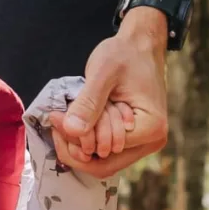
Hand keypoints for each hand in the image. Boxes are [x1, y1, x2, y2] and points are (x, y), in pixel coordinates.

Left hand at [50, 6, 170, 177]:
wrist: (141, 44)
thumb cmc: (125, 53)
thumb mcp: (102, 73)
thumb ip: (88, 103)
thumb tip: (71, 130)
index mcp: (150, 128)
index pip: (105, 152)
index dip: (76, 142)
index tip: (55, 117)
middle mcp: (152, 141)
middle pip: (104, 165)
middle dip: (75, 148)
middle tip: (56, 122)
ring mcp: (144, 142)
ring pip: (104, 161)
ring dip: (81, 146)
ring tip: (63, 121)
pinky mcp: (135, 138)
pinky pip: (107, 150)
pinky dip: (89, 141)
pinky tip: (75, 123)